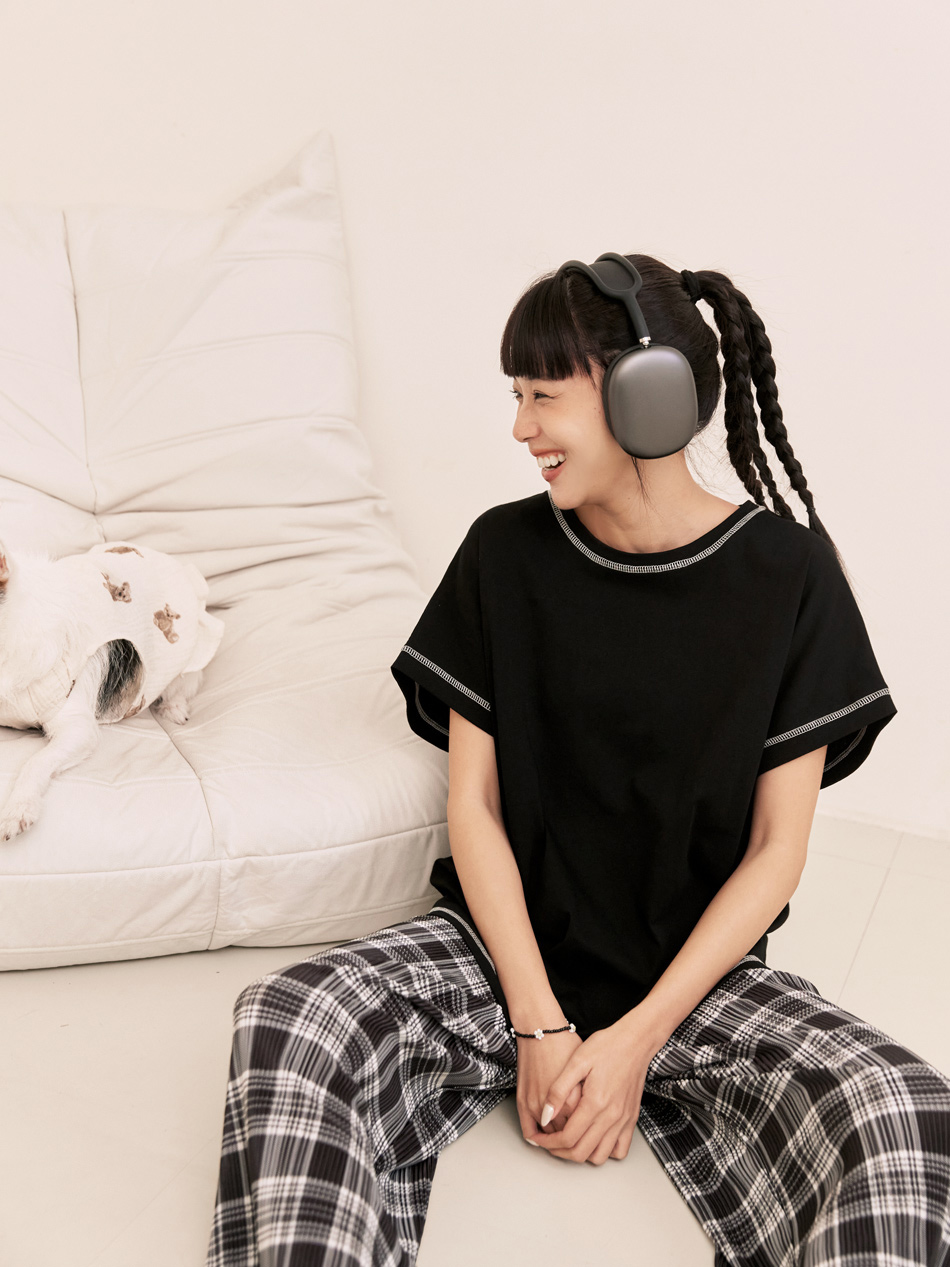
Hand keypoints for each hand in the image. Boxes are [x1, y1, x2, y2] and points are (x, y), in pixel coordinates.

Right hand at [514, 1022, 583, 1144]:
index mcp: (575, 1101)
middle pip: (567, 1137)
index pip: (583, 1131)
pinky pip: (529, 1131)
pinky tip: (544, 1137)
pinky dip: (537, 1138)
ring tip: (564, 1136)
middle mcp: (555, 1107)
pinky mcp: (523, 1102)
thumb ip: (589, 1096)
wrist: (541, 1030)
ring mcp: (537, 1106)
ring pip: (549, 1137)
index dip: (588, 1133)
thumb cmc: (565, 1045)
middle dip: (573, 1139)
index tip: (591, 1132)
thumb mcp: (585, 1071)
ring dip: (556, 1139)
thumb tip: (595, 1114)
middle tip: (579, 1136)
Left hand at [525, 1015, 657, 1164]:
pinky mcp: (631, 1119)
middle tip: (548, 1142)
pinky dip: (605, 1151)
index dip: (548, 1142)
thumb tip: (545, 1116)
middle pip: (581, 1153)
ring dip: (580, 1154)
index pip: (567, 1138)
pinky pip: (619, 1150)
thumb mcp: (576, 1061)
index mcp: (595, 1103)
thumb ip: (559, 1090)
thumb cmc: (606, 1046)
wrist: (636, 1041)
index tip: (538, 1137)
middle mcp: (611, 1117)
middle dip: (560, 1152)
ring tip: (567, 1141)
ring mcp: (624, 1121)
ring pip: (600, 1156)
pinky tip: (593, 1138)